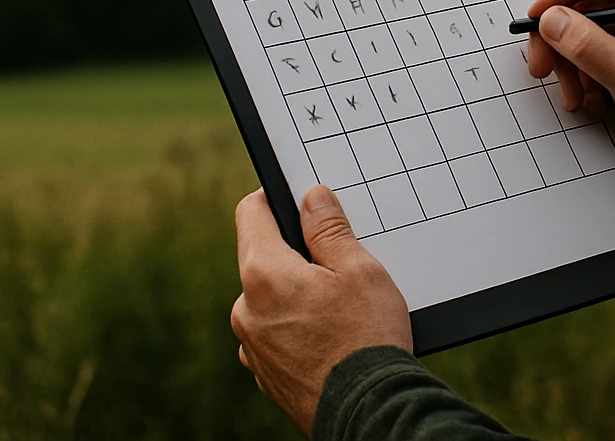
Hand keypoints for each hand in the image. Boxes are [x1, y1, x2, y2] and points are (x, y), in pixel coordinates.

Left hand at [232, 187, 411, 436]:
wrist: (368, 414)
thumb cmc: (367, 341)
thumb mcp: (359, 271)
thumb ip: (329, 230)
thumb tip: (311, 199)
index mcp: (264, 275)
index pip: (251, 213)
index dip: (277, 199)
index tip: (301, 201)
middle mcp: (246, 310)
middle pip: (264, 259)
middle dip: (298, 255)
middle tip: (341, 266)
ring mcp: (252, 346)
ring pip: (271, 299)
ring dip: (298, 294)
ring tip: (341, 310)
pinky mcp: (264, 373)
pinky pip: (276, 333)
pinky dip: (298, 327)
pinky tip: (332, 337)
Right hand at [526, 0, 614, 192]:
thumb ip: (587, 46)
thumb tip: (549, 20)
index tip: (538, 18)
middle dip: (561, 36)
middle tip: (540, 67)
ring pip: (583, 27)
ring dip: (570, 63)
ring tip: (575, 97)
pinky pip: (591, 49)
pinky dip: (582, 74)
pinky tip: (591, 100)